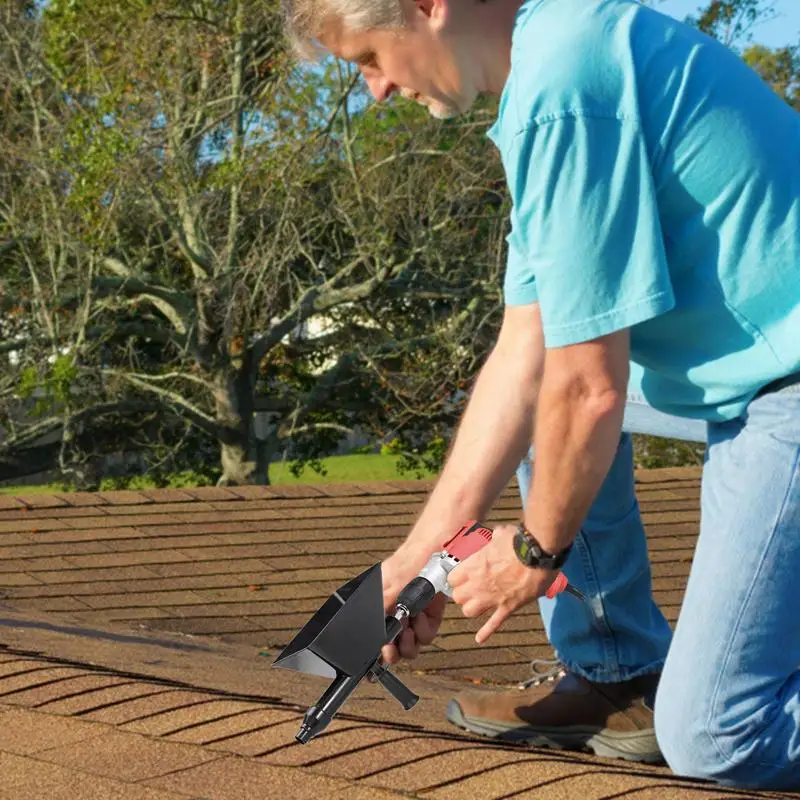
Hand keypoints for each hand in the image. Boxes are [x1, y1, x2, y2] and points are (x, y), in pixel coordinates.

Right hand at [380, 548, 446, 664]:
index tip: (378, 654)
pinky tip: (422, 617)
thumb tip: (371, 624)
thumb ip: (382, 603)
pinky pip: (426, 633)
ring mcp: (413, 613)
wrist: (440, 548)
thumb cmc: (413, 557)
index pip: (375, 633)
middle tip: (391, 649)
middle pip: (392, 644)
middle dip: (393, 649)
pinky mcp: (430, 614)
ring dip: (410, 639)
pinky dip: (425, 629)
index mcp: (381, 603)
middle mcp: (396, 611)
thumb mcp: (393, 581)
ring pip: (410, 643)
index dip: (376, 648)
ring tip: (409, 628)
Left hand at [447, 523, 556, 643]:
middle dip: (461, 594)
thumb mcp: (500, 533)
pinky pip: (494, 623)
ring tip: (477, 604)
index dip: (455, 577)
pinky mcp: (508, 607)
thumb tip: (498, 535)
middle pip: (458, 597)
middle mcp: (478, 584)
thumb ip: (494, 538)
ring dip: (472, 608)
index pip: (451, 578)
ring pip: (470, 612)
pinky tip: (479, 639)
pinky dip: (486, 632)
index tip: (460, 575)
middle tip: (469, 589)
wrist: (538, 555)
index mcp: (473, 565)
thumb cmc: (519, 542)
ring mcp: (492, 597)